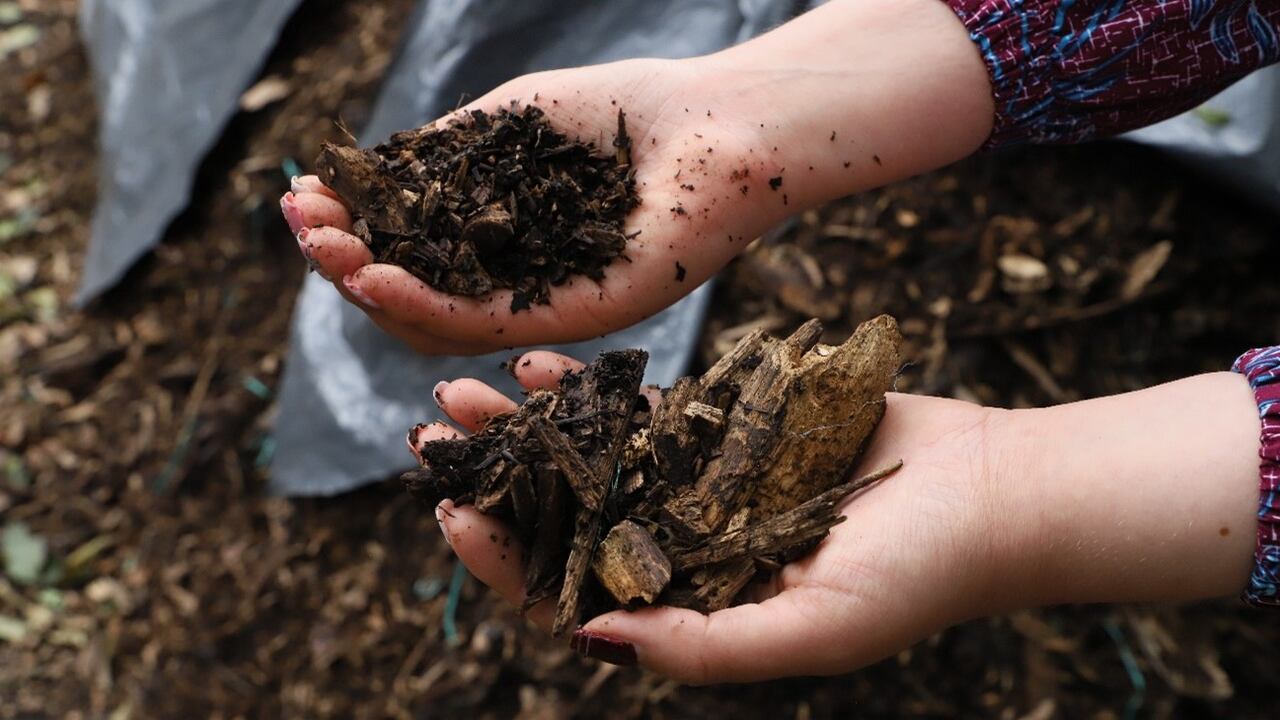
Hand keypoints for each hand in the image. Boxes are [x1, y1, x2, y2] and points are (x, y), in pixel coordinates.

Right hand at [282, 58, 790, 354]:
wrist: (720, 122)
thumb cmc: (624, 113)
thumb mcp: (505, 126)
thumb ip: (438, 158)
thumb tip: (354, 179)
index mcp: (499, 248)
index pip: (409, 257)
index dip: (351, 234)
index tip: (302, 200)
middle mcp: (518, 287)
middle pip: (413, 300)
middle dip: (346, 265)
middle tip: (304, 227)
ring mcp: (548, 308)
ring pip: (439, 326)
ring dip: (371, 290)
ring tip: (326, 251)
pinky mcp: (581, 320)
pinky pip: (489, 327)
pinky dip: (424, 307)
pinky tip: (375, 278)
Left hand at [415, 350, 1020, 682]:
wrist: (992, 491)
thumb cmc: (916, 577)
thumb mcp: (812, 631)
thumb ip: (704, 647)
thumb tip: (588, 636)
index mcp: (688, 614)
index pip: (570, 598)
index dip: (503, 562)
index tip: (453, 513)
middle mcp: (680, 554)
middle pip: (563, 521)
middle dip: (495, 482)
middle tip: (430, 436)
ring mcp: (698, 489)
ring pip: (589, 458)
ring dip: (526, 427)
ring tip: (464, 390)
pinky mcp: (725, 432)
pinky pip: (641, 410)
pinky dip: (592, 390)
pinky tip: (542, 362)